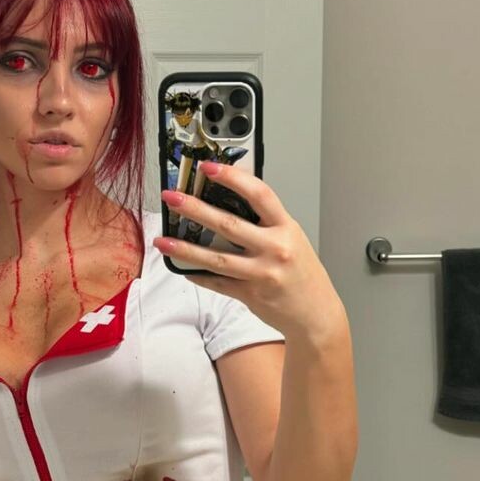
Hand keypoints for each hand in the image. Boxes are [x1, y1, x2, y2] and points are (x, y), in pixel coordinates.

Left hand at [157, 163, 346, 345]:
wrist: (316, 313)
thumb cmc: (302, 273)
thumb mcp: (292, 238)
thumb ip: (265, 222)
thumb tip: (231, 199)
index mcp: (285, 228)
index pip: (259, 194)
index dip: (232, 178)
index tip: (208, 167)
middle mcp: (275, 248)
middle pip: (229, 224)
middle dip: (196, 209)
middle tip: (172, 198)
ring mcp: (261, 273)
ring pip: (216, 258)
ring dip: (186, 248)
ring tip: (163, 240)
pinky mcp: (250, 294)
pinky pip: (218, 282)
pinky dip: (199, 275)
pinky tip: (182, 267)